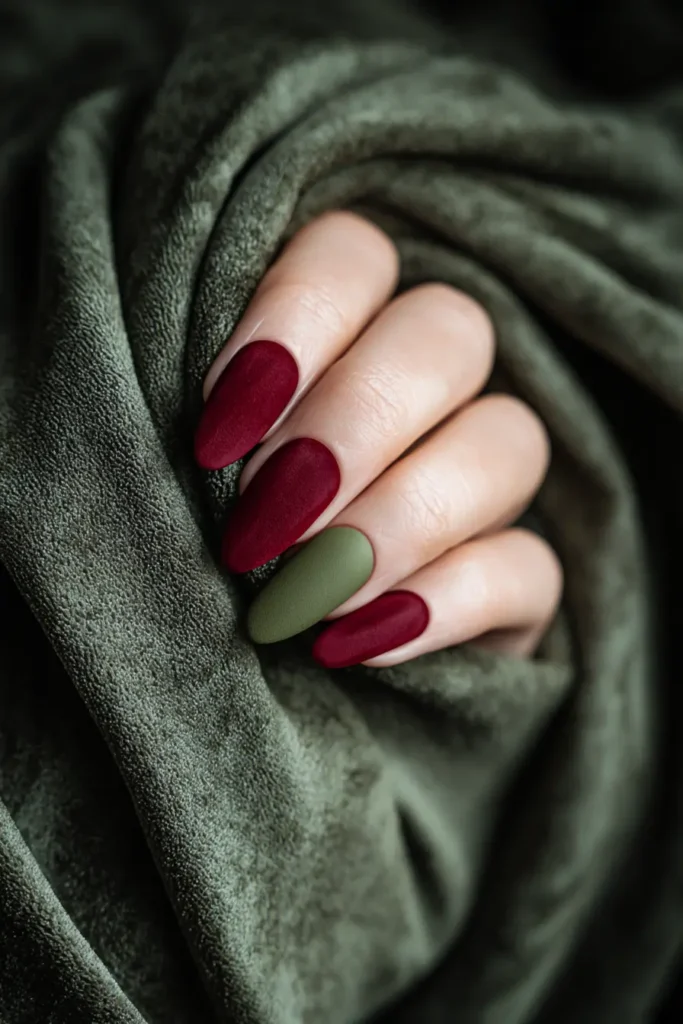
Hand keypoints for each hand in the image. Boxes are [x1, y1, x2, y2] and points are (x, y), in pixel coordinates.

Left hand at [194, 211, 562, 667]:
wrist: (274, 670)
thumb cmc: (224, 543)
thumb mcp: (206, 475)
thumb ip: (226, 434)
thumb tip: (227, 449)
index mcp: (352, 325)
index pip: (355, 256)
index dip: (293, 321)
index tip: (218, 432)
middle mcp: (440, 384)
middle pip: (449, 333)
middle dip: (353, 424)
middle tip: (263, 522)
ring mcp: (492, 478)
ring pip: (511, 441)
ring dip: (403, 516)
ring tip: (308, 594)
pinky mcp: (522, 576)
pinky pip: (531, 567)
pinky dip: (446, 603)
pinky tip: (356, 644)